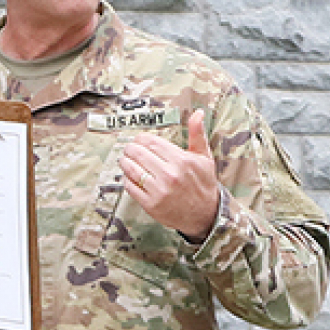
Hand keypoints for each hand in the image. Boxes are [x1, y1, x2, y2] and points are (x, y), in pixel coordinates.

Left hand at [119, 110, 219, 241]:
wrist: (205, 215)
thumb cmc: (204, 184)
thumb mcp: (204, 157)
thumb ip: (197, 134)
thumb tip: (198, 113)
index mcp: (181, 160)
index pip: (150, 142)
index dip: (140, 138)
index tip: (139, 139)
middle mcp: (170, 175)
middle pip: (138, 153)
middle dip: (130, 148)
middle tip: (129, 149)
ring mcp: (159, 191)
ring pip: (131, 169)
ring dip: (124, 162)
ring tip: (125, 160)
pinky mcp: (151, 205)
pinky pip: (130, 187)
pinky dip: (127, 179)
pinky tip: (130, 176)